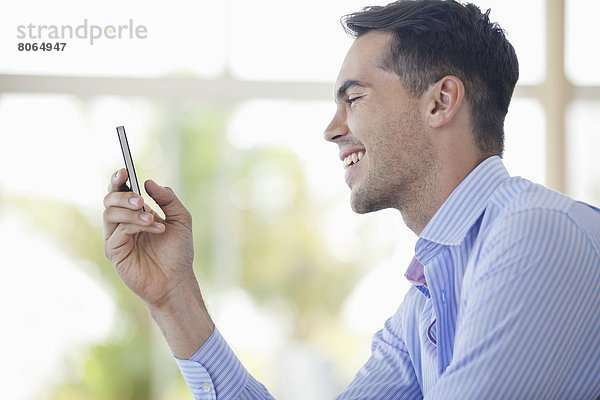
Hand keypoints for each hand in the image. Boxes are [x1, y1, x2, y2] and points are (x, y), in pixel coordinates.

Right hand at [103, 168, 193, 307]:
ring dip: (131, 212)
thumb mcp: (181, 220)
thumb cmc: (178, 252)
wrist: (177, 280)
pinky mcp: (114, 251)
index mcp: (135, 213)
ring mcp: (116, 237)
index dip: (118, 180)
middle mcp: (123, 223)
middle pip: (109, 199)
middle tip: (140, 200)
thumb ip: (168, 199)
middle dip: (122, 195)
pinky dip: (137, 226)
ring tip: (152, 219)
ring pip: (110, 213)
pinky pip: (118, 231)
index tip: (124, 171)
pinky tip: (156, 229)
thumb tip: (149, 182)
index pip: (120, 192)